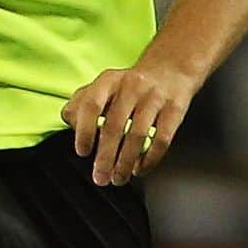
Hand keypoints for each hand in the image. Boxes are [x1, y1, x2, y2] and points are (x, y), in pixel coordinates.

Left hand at [61, 66, 192, 184]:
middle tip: (101, 177)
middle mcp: (131, 86)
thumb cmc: (130, 85)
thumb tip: (72, 124)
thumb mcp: (104, 85)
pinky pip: (162, 138)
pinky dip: (150, 159)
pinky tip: (140, 169)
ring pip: (138, 135)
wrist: (170, 69)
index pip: (91, 104)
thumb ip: (82, 103)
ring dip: (125, 162)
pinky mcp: (175, 108)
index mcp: (109, 81)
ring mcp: (154, 96)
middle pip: (114, 126)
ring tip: (119, 178)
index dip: (85, 130)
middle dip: (105, 157)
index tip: (83, 152)